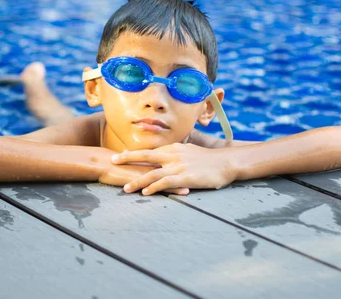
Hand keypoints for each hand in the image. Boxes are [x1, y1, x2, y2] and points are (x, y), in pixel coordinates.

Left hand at [111, 143, 235, 195]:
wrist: (228, 162)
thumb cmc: (211, 160)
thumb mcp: (192, 152)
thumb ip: (179, 154)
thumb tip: (171, 156)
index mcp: (175, 148)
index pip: (151, 151)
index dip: (135, 154)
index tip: (121, 155)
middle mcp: (173, 155)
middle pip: (145, 156)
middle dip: (127, 159)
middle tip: (112, 161)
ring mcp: (179, 166)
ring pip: (152, 173)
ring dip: (137, 181)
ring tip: (125, 189)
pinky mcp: (185, 177)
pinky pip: (165, 183)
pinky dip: (153, 188)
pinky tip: (145, 193)